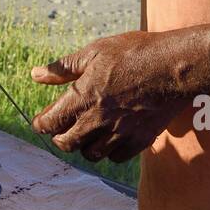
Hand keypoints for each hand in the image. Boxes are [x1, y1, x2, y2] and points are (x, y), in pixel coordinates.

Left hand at [30, 30, 189, 162]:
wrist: (174, 67)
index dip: (41, 124)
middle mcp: (98, 120)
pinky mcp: (139, 140)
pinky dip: (109, 151)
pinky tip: (110, 137)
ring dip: (84, 146)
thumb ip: (64, 68)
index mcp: (83, 97)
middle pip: (68, 143)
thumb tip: (35, 75)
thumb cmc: (134, 53)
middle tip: (61, 130)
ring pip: (92, 154)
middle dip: (60, 138)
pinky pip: (116, 157)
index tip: (40, 121)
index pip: (51, 122)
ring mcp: (120, 133)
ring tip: (86, 134)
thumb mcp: (95, 52)